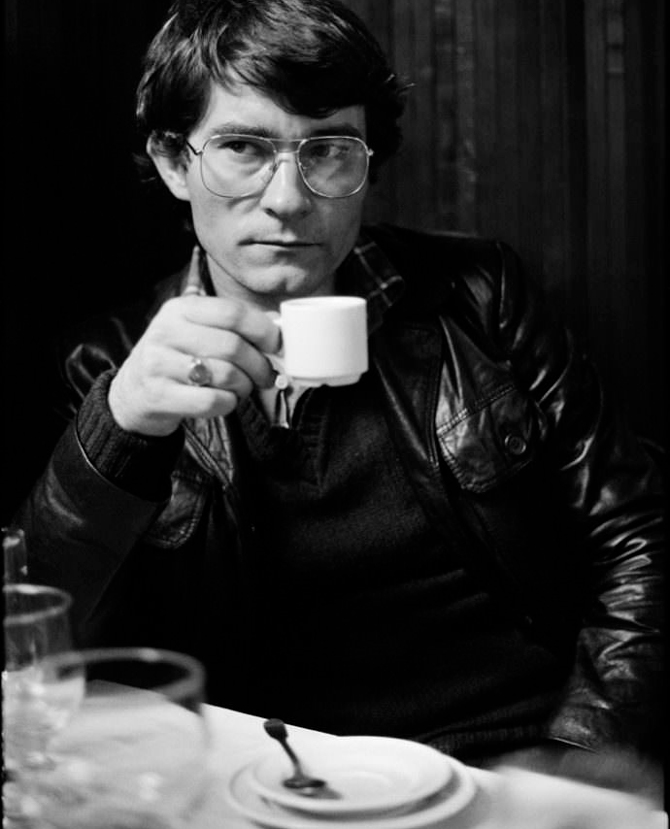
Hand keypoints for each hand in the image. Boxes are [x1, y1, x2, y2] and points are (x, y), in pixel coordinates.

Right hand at [108, 293, 280, 435]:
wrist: (134, 393)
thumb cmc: (177, 359)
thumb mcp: (195, 332)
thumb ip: (232, 326)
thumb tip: (277, 327)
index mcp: (180, 309)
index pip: (232, 312)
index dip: (263, 330)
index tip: (276, 345)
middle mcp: (166, 332)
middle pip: (233, 346)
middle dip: (259, 365)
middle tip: (266, 376)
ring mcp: (159, 364)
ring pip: (225, 374)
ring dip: (245, 386)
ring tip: (242, 388)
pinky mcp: (159, 396)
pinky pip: (211, 401)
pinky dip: (228, 403)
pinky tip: (225, 400)